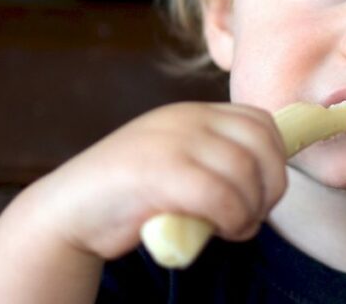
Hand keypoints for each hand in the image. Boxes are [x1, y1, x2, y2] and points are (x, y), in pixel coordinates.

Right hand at [23, 102, 287, 260]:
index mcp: (194, 113)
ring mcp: (171, 142)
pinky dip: (232, 218)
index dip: (276, 158)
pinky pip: (220, 194)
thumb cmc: (132, 196)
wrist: (69, 211)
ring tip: (236, 228)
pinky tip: (221, 231)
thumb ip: (215, 158)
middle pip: (261, 145)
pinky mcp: (157, 171)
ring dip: (251, 209)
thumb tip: (269, 179)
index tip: (264, 192)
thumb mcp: (179, 161)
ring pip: (245, 172)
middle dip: (270, 186)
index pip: (260, 122)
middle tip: (253, 216)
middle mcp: (186, 119)